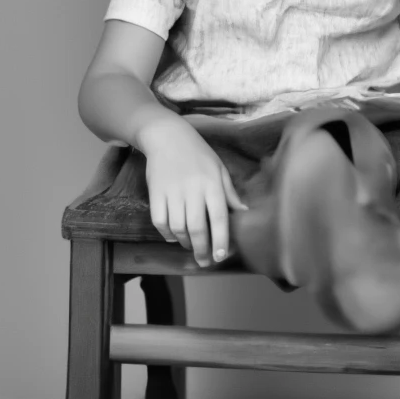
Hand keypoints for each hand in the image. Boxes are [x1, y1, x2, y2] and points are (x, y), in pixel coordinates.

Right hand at [138, 119, 247, 267]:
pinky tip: (174, 236)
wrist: (166, 136)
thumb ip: (229, 192)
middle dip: (201, 249)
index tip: (221, 256)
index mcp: (212, 184)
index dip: (220, 239)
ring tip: (191, 246)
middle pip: (196, 228)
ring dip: (185, 242)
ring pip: (178, 227)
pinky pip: (160, 221)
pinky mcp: (155, 193)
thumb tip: (243, 212)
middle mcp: (192, 190)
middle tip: (205, 262)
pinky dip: (166, 233)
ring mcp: (172, 192)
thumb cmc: (198, 154)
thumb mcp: (219, 168)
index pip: (218, 217)